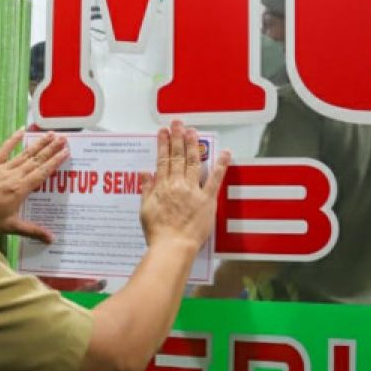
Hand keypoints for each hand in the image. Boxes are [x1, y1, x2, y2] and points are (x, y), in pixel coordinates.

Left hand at [0, 129, 68, 239]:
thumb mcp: (11, 226)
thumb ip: (33, 231)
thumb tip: (51, 239)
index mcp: (20, 189)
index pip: (42, 172)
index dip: (55, 161)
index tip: (66, 151)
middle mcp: (13, 175)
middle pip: (36, 159)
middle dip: (51, 148)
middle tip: (63, 138)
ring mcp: (1, 168)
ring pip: (24, 153)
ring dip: (38, 143)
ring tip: (50, 134)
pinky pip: (4, 149)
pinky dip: (12, 140)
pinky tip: (21, 130)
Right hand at [139, 121, 229, 252]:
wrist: (172, 246)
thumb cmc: (158, 233)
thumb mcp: (145, 210)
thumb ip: (146, 190)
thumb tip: (145, 173)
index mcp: (161, 187)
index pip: (162, 160)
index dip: (163, 144)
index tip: (163, 132)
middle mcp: (177, 184)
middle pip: (177, 156)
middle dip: (177, 137)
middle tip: (178, 123)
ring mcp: (193, 191)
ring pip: (193, 162)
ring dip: (193, 145)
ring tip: (193, 131)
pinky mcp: (207, 200)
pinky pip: (215, 179)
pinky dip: (220, 165)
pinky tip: (225, 153)